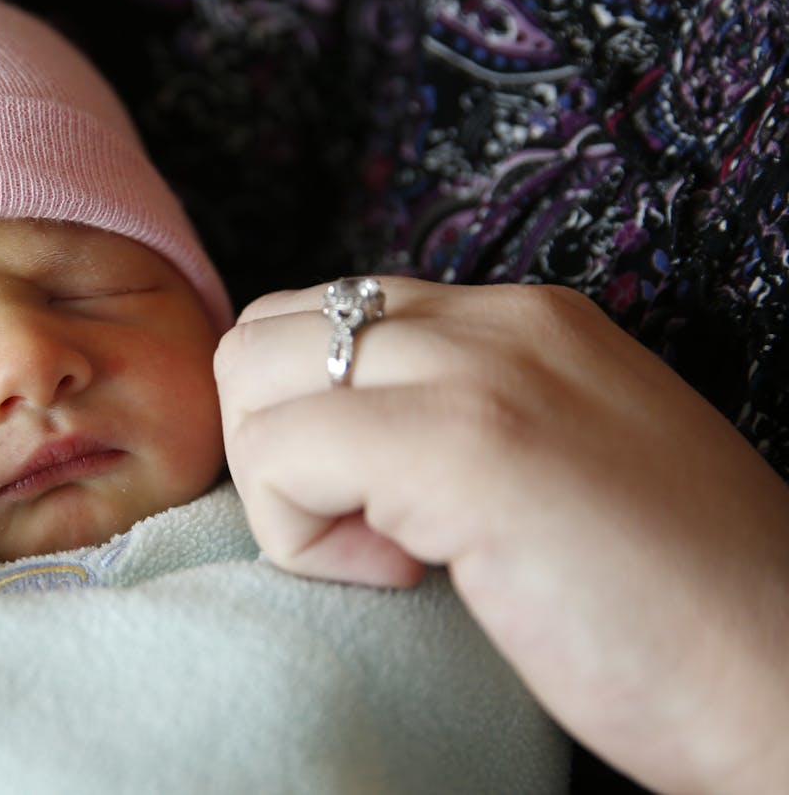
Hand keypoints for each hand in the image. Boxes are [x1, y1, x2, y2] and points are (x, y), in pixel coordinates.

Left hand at [215, 278, 788, 794]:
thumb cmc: (672, 604)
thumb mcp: (553, 465)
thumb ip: (454, 419)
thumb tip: (325, 441)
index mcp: (519, 321)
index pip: (324, 319)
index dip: (311, 422)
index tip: (384, 508)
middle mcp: (495, 320)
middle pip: (264, 335)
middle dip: (274, 444)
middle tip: (368, 530)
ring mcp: (482, 371)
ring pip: (251, 379)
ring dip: (284, 484)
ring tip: (393, 551)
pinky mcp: (466, 445)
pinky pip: (282, 455)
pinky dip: (304, 535)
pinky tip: (408, 577)